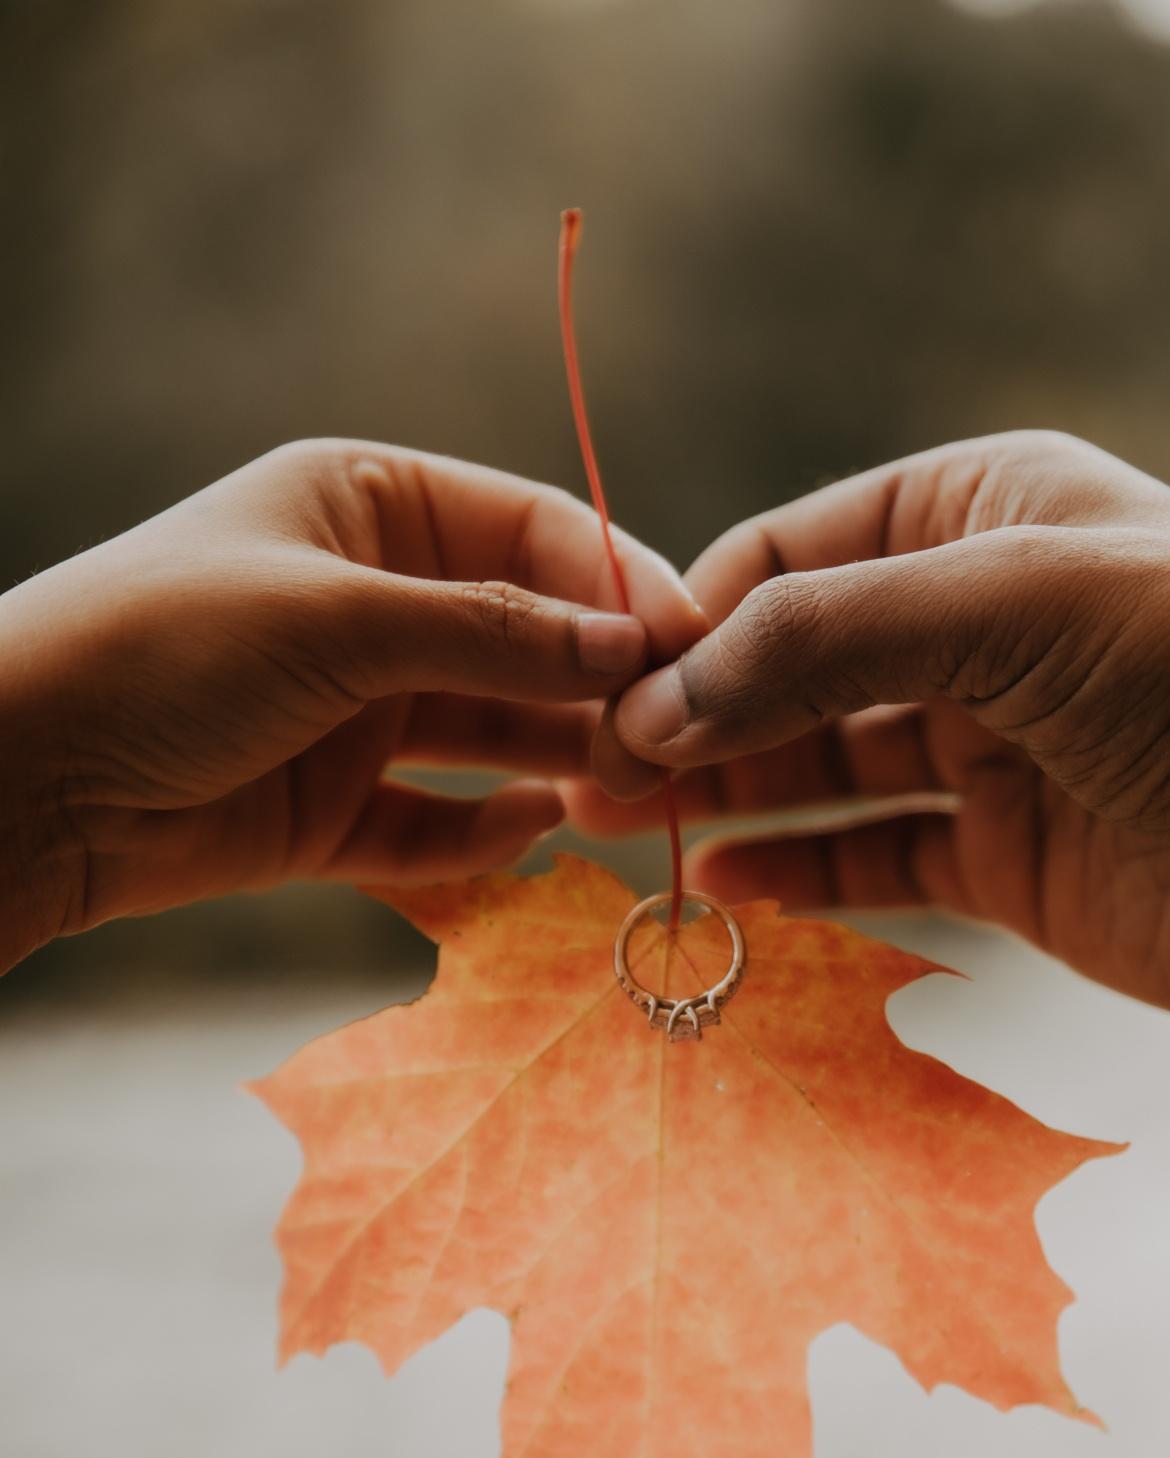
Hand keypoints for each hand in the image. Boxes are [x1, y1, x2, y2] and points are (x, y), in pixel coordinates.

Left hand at [0, 438, 700, 972]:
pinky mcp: (330, 809)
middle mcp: (373, 602)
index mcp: (370, 507)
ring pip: (492, 732)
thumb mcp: (339, 619)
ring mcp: (353, 710)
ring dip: (558, 758)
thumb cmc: (161, 648)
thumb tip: (636, 645)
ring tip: (629, 790)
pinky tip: (535, 834)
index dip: (621, 583)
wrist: (22, 778)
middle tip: (673, 738)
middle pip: (528, 637)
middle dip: (601, 684)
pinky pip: (436, 821)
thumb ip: (494, 632)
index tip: (698, 643)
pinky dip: (485, 833)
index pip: (535, 531)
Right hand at [572, 431, 1169, 1022]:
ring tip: (621, 833)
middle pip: (791, 670)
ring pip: (822, 769)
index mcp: (976, 517)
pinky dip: (802, 874)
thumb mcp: (1011, 604)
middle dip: (688, 719)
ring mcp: (992, 750)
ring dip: (725, 798)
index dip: (691, 624)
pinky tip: (727, 889)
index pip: (789, 559)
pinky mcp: (1013, 862)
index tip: (605, 693)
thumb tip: (660, 699)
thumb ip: (825, 639)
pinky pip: (879, 860)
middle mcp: (975, 628)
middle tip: (582, 776)